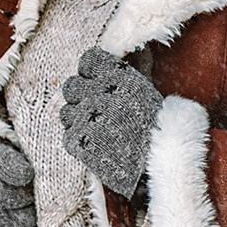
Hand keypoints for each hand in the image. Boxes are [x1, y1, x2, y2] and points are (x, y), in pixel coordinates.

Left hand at [58, 48, 160, 198]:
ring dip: (78, 120)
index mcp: (120, 77)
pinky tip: (97, 145)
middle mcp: (101, 93)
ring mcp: (88, 118)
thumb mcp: (144, 92)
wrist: (160, 164)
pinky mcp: (80, 142)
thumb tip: (112, 64)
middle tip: (97, 111)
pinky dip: (80, 141)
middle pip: (72, 86)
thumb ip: (122, 77)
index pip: (87, 61)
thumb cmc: (156, 128)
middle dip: (81, 97)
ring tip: (98, 130)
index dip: (90, 73)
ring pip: (66, 112)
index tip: (98, 84)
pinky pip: (68, 135)